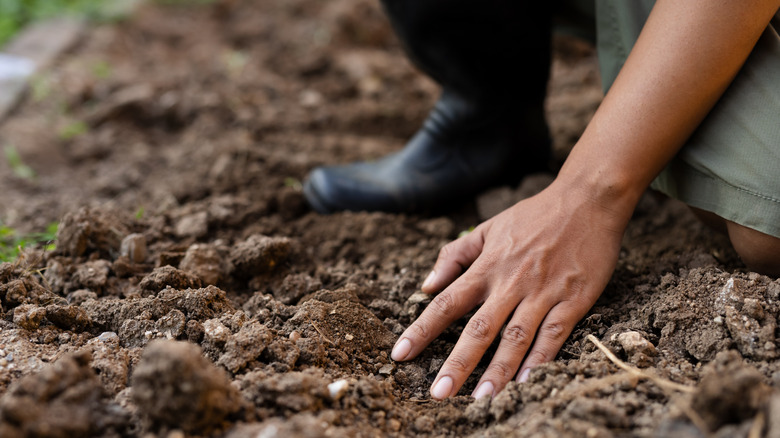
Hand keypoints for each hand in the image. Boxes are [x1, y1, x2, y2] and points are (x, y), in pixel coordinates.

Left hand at [390, 179, 628, 398]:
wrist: (588, 200)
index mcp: (487, 266)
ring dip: (498, 370)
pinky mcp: (573, 299)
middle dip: (457, 362)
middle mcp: (510, 282)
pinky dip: (540, 359)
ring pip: (516, 337)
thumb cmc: (534, 215)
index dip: (422, 330)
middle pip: (479, 328)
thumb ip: (456, 255)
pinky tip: (526, 382)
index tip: (400, 354)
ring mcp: (543, 292)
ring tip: (481, 398)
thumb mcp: (489, 227)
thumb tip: (426, 284)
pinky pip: (554, 334)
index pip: (446, 302)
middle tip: (438, 393)